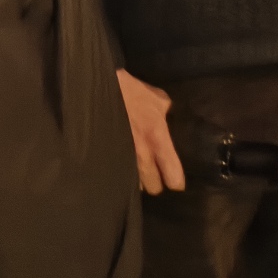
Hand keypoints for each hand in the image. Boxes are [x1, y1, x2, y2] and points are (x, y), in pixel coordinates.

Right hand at [116, 70, 185, 194]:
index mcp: (158, 139)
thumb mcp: (157, 99)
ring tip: (137, 169)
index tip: (175, 178)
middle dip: (155, 182)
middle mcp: (141, 154)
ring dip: (137, 179)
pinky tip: (122, 167)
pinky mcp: (106, 158)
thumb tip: (171, 119)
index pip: (173, 176)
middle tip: (154, 173)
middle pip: (153, 188)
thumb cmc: (131, 92)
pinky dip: (122, 174)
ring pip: (134, 185)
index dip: (176, 180)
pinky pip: (118, 175)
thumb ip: (167, 114)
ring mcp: (123, 159)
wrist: (101, 89)